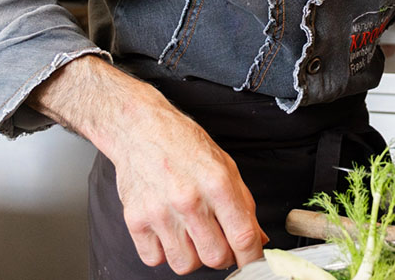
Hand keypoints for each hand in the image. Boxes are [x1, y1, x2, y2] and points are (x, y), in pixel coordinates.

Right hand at [29, 56, 266, 272]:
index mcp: (216, 182)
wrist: (140, 129)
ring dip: (192, 256)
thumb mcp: (223, 164)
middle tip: (218, 240)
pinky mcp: (135, 220)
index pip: (242, 236)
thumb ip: (243, 202)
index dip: (252, 257)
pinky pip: (155, 260)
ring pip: (185, 265)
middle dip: (222, 255)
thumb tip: (259, 237)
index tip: (252, 262)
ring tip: (190, 233)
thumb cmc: (183, 143)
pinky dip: (163, 252)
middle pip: (215, 257)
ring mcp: (160, 212)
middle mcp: (188, 199)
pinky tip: (168, 230)